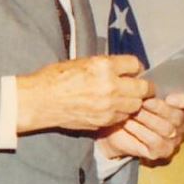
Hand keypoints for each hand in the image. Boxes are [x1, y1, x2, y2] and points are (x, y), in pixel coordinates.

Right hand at [16, 56, 152, 134]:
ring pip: (136, 105)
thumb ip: (105, 66)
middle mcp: (111, 86)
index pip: (135, 65)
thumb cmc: (55, 78)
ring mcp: (109, 106)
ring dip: (132, 101)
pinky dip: (120, 113)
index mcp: (104, 66)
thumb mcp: (82, 62)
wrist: (40, 101)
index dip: (135, 68)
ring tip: (122, 98)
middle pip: (143, 88)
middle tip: (138, 87)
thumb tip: (122, 69)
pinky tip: (110, 108)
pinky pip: (122, 117)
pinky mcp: (104, 121)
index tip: (133, 71)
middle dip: (143, 87)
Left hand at [96, 91, 183, 163]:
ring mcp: (173, 139)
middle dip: (158, 108)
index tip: (169, 97)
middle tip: (142, 102)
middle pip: (178, 116)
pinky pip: (155, 141)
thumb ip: (148, 88)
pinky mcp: (162, 151)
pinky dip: (141, 131)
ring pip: (166, 128)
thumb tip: (145, 78)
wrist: (113, 131)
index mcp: (180, 107)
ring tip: (132, 112)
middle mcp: (181, 124)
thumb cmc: (129, 110)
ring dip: (147, 119)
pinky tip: (129, 124)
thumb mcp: (138, 95)